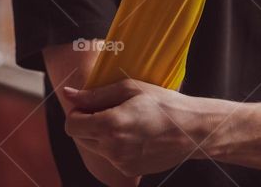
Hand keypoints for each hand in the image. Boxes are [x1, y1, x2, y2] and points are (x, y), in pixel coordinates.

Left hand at [63, 79, 203, 177]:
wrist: (192, 130)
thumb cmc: (164, 104)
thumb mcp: (131, 89)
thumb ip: (95, 94)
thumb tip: (68, 94)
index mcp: (109, 124)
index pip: (71, 125)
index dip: (77, 113)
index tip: (90, 106)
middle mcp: (111, 147)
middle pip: (80, 138)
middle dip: (88, 124)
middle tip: (110, 111)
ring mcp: (119, 162)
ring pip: (96, 148)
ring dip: (102, 136)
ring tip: (127, 122)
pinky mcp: (129, 170)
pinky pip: (112, 157)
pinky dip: (117, 147)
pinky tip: (136, 135)